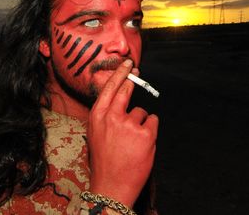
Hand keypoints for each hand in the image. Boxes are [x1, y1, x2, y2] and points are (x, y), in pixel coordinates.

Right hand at [87, 59, 158, 206]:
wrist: (112, 185)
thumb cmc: (104, 161)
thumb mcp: (95, 134)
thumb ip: (105, 116)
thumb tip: (118, 101)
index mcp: (97, 116)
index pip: (110, 88)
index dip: (120, 73)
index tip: (128, 64)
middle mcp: (112, 117)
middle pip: (126, 90)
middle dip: (133, 80)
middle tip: (137, 73)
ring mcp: (129, 124)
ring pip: (141, 112)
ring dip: (141, 122)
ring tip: (133, 141)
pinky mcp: (145, 133)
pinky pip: (153, 121)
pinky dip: (151, 129)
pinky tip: (143, 142)